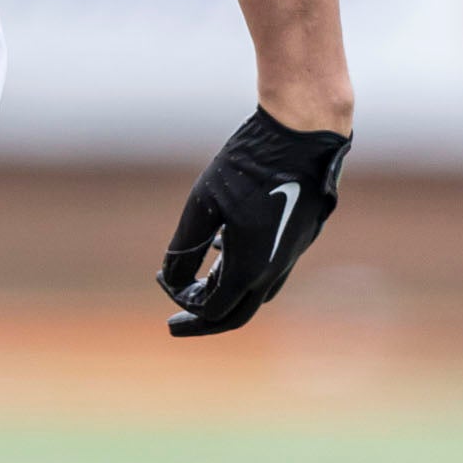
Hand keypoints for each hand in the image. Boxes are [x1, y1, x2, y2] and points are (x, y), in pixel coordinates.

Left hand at [157, 108, 349, 336]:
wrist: (301, 136)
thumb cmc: (249, 166)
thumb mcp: (204, 203)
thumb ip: (185, 246)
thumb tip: (169, 277)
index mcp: (252, 267)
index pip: (212, 309)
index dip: (181, 302)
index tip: (161, 278)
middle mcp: (275, 269)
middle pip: (236, 314)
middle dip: (203, 322)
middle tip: (174, 326)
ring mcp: (291, 254)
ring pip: (255, 294)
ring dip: (223, 296)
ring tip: (196, 287)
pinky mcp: (298, 237)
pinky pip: (267, 270)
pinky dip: (240, 273)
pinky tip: (221, 251)